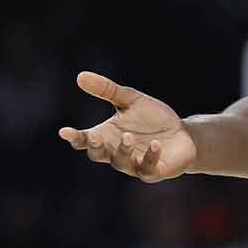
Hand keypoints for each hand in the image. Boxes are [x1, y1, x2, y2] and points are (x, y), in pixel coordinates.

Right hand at [59, 71, 195, 182]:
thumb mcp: (131, 100)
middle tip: (94, 137)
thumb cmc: (152, 118)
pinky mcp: (153, 171)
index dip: (75, 137)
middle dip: (95, 147)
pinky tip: (155, 144)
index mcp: (106, 136)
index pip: (84, 140)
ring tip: (128, 136)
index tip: (64, 131)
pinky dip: (150, 156)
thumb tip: (80, 76)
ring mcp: (134, 164)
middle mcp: (116, 153)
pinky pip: (148, 168)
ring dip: (123, 150)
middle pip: (97, 154)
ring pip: (121, 162)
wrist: (183, 134)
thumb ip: (107, 90)